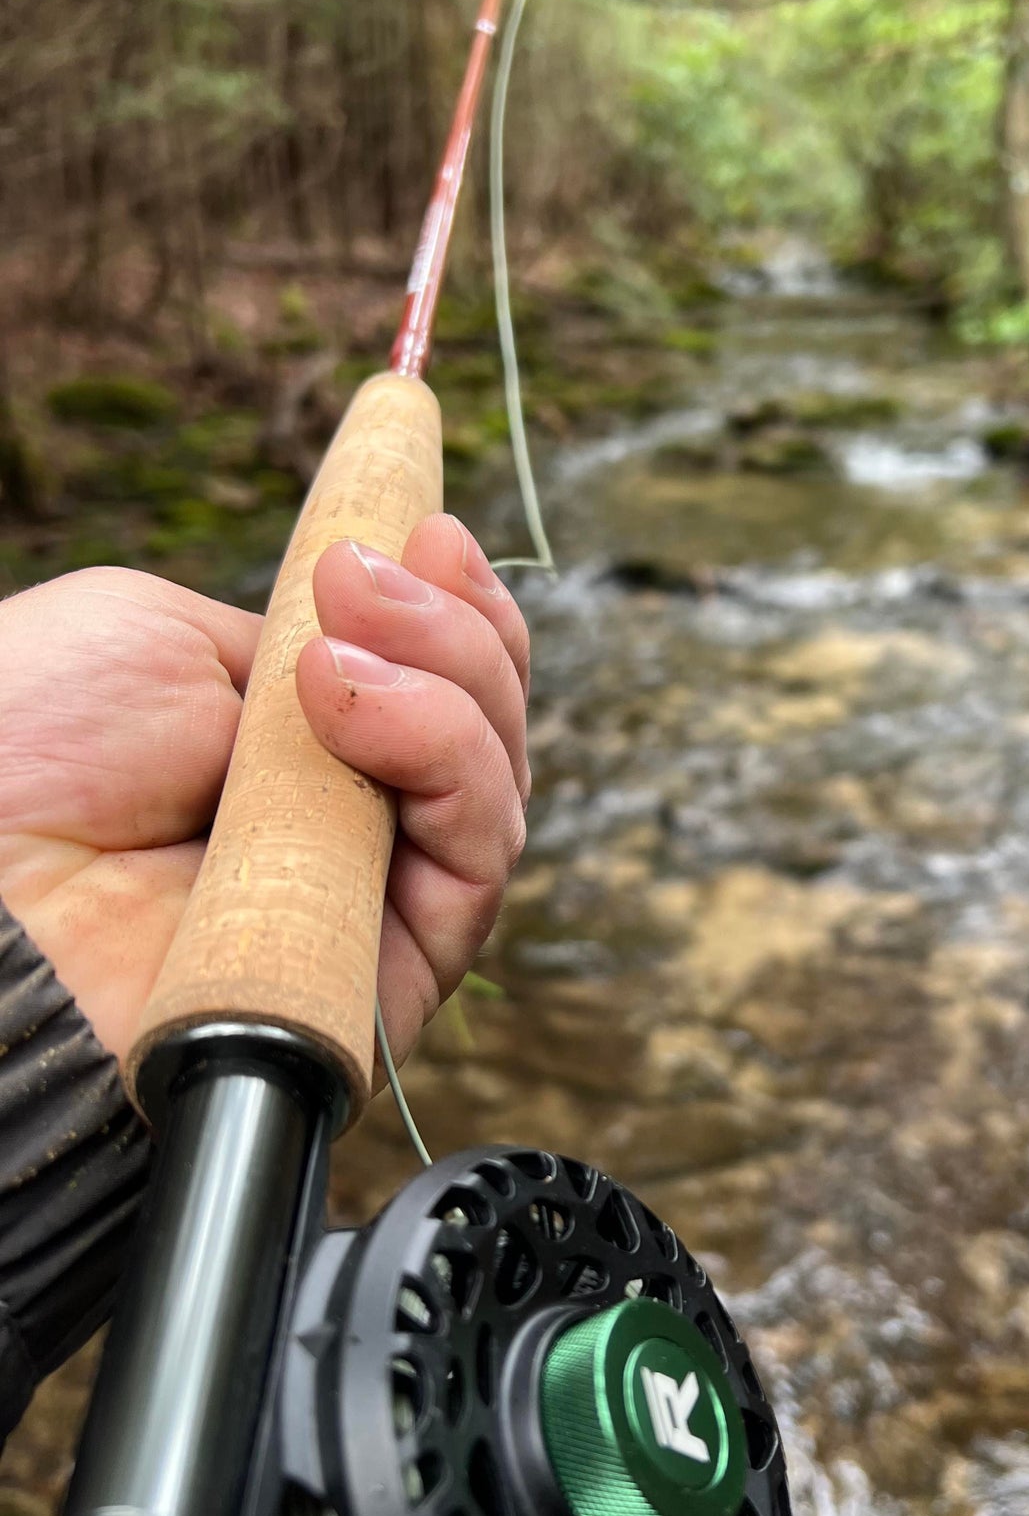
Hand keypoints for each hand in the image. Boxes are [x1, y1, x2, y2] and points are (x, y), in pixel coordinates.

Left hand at [0, 515, 527, 1075]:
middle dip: (460, 635)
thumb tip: (385, 649)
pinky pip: (477, 871)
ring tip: (337, 656)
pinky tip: (350, 707)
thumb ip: (304, 637)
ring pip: (494, 793)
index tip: (433, 534)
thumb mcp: (171, 637)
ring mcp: (372, 909)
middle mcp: (346, 836)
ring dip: (447, 692)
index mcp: (298, 760)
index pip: (433, 691)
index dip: (457, 613)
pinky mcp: (388, 981)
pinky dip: (442, 762)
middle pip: (486, 734)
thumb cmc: (29, 751)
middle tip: (366, 583)